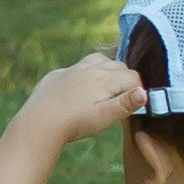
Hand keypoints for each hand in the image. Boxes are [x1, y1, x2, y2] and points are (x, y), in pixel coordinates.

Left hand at [26, 54, 146, 139]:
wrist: (38, 123)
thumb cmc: (75, 123)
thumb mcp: (105, 117)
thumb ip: (126, 104)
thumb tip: (145, 93)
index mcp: (104, 79)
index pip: (132, 77)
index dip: (138, 90)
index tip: (135, 104)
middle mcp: (89, 68)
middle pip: (118, 66)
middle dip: (125, 79)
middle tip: (122, 98)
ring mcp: (72, 70)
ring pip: (98, 60)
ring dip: (107, 70)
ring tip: (106, 88)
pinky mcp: (57, 75)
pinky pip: (76, 68)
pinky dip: (85, 74)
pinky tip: (80, 90)